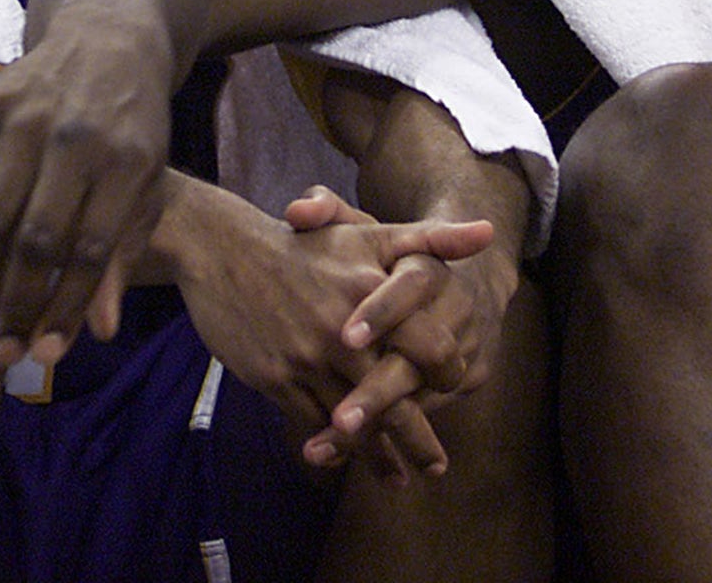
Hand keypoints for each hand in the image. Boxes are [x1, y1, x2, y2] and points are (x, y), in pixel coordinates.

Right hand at [0, 22, 173, 367]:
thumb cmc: (132, 128)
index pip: (91, 251)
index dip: (66, 309)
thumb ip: (123, 256)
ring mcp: (26, 117)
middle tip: (0, 352)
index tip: (46, 354)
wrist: (106, 39)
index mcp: (126, 160)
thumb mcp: (147, 186)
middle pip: (35, 241)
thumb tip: (101, 333)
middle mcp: (74, 137)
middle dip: (15, 306)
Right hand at [165, 183, 488, 481]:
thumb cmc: (302, 244)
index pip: (427, 348)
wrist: (222, 249)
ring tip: (399, 480)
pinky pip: (312, 421)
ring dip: (378, 456)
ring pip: (353, 421)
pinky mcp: (274, 378)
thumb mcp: (366, 233)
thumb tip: (490, 232)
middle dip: (418, 441)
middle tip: (437, 468)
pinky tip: (344, 458)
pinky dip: (333, 445)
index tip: (454, 389)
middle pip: (394, 399)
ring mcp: (306, 357)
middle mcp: (342, 330)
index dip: (446, 374)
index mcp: (371, 293)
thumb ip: (431, 239)